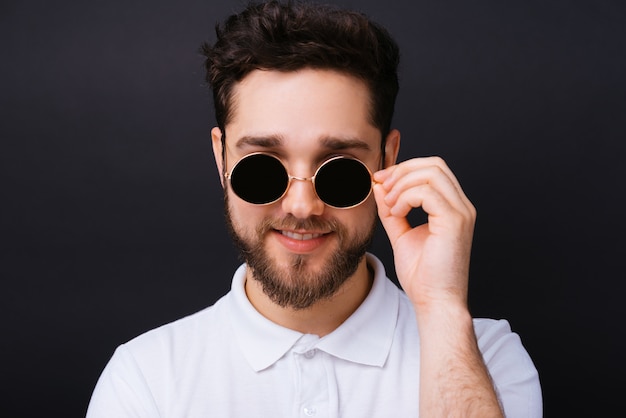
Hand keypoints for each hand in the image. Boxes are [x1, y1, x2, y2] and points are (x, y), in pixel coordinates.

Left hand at [372, 156, 475, 311]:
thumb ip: (391, 209)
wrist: (435, 302)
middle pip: (434, 164)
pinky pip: (428, 192)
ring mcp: (461, 212)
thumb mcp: (401, 234)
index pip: (433, 169)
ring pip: (431, 173)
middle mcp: (461, 206)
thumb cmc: (422, 275)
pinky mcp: (455, 221)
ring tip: (389, 204)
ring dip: (401, 184)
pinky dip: (406, 197)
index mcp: (452, 207)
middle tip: (381, 186)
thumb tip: (379, 185)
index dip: (404, 168)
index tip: (380, 181)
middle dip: (402, 170)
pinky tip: (396, 212)